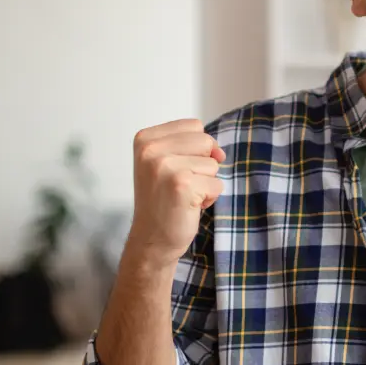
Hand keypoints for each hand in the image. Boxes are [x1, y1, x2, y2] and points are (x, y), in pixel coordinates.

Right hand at [127, 119, 224, 266]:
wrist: (151, 239)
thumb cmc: (163, 200)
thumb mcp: (167, 162)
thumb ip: (191, 146)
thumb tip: (220, 153)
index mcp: (145, 138)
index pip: (194, 125)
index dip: (197, 149)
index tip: (179, 168)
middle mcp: (151, 149)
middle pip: (205, 141)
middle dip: (202, 165)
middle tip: (181, 184)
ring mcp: (165, 166)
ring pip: (213, 164)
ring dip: (206, 183)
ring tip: (184, 196)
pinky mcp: (182, 185)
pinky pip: (216, 185)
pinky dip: (209, 198)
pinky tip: (188, 206)